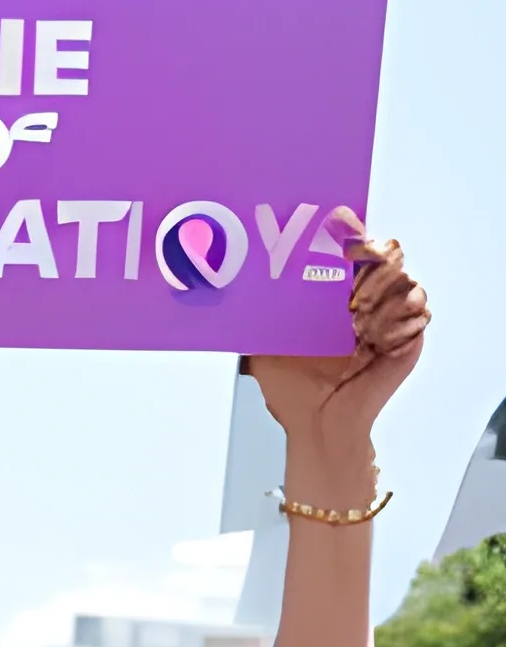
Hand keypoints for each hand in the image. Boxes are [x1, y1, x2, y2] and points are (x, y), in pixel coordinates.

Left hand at [245, 212, 429, 491]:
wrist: (313, 426)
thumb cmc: (293, 390)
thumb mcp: (264, 346)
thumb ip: (254, 318)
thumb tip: (227, 290)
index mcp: (338, 297)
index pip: (353, 250)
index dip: (350, 231)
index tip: (338, 220)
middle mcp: (368, 303)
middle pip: (386, 254)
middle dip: (370, 253)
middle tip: (351, 256)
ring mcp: (391, 320)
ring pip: (403, 278)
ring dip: (381, 285)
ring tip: (356, 305)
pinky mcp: (407, 342)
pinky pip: (418, 313)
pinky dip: (397, 314)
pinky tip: (372, 328)